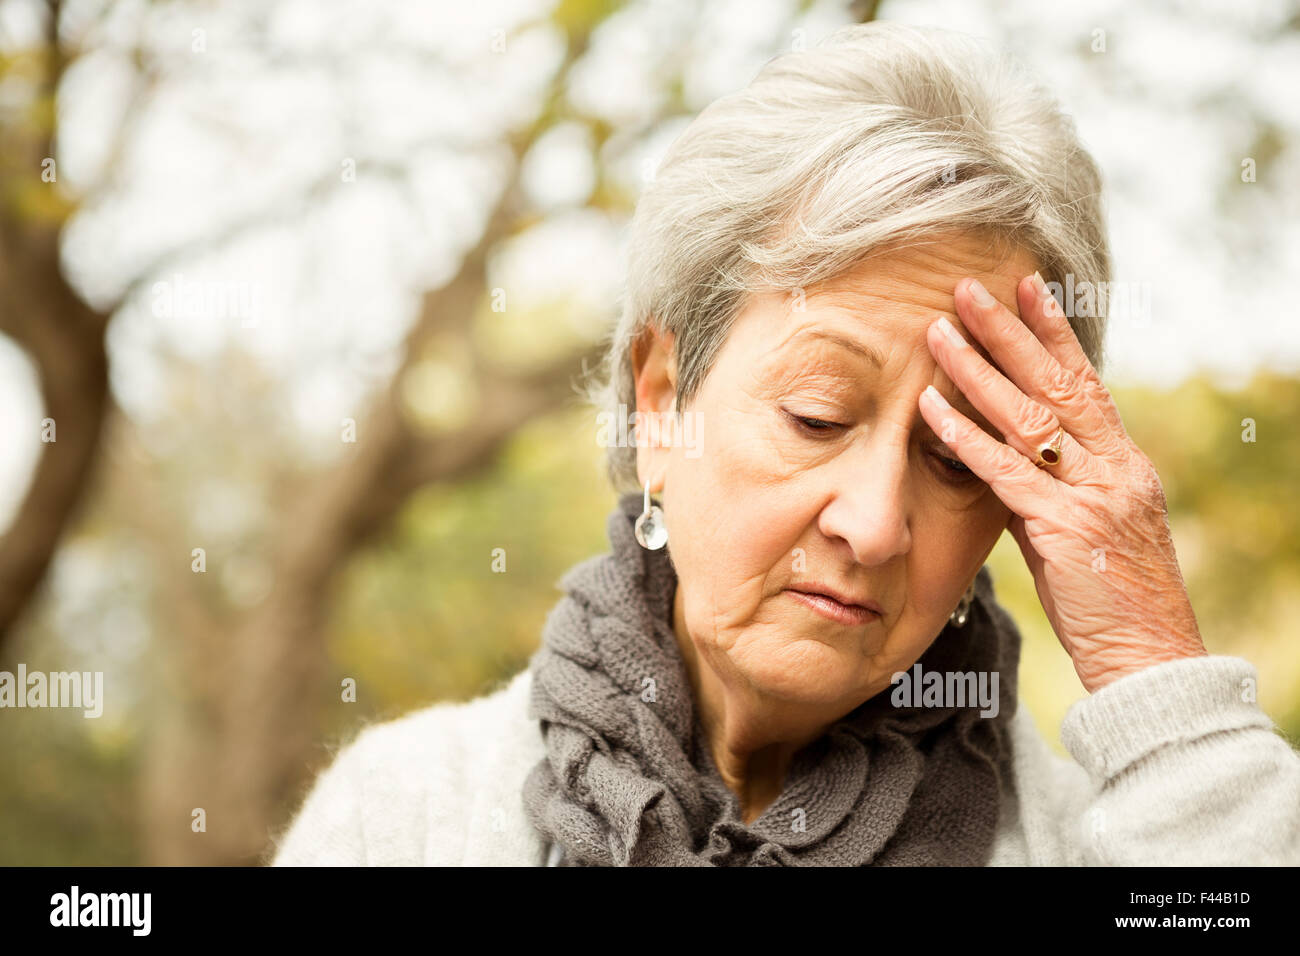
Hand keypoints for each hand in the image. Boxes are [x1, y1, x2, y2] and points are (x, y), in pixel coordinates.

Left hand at [918, 272, 1206, 693]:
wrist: (1148, 660)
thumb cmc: (1112, 602)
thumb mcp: (1081, 533)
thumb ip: (1046, 491)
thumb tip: (1000, 460)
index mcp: (1122, 464)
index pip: (1086, 383)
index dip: (1055, 333)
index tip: (1026, 287)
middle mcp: (1113, 468)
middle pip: (1057, 384)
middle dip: (1011, 332)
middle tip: (969, 288)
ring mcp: (1094, 494)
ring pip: (1030, 416)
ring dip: (979, 369)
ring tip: (940, 331)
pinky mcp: (1067, 528)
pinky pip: (1007, 472)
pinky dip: (966, 436)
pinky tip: (931, 407)